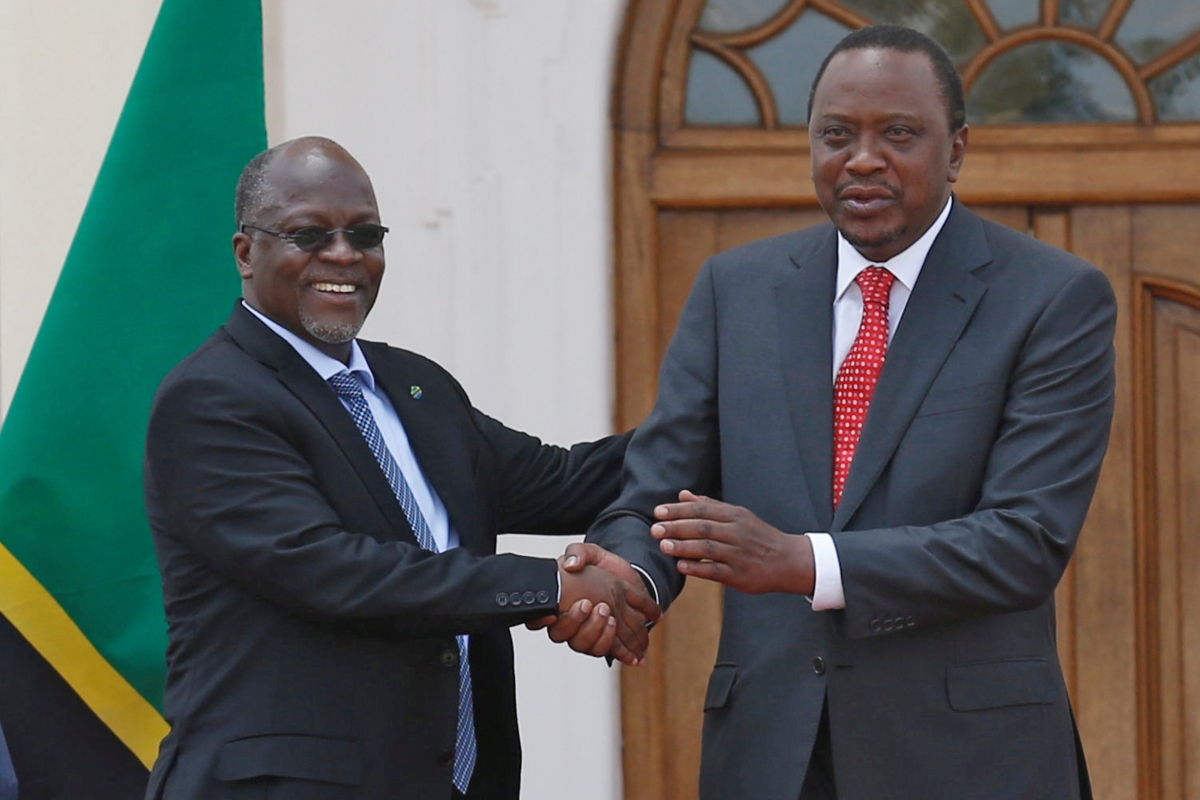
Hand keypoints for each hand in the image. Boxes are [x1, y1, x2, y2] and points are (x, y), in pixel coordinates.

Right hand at [540, 550, 659, 664]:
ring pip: (586, 646)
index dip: (541, 620)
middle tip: (599, 607)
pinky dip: (621, 652)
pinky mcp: (607, 639)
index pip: (543, 617)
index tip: (552, 614)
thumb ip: (578, 552)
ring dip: (600, 635)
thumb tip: (570, 564)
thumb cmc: (604, 567)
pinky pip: (608, 651)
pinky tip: (631, 650)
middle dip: (581, 624)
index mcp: (563, 601)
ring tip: (611, 620)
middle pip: (567, 635)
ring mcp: (590, 632)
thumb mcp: (591, 553)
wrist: (628, 575)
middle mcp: (573, 622)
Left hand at [652, 490, 814, 594]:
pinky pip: (715, 570)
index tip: (658, 512)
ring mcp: (738, 554)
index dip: (678, 511)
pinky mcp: (739, 575)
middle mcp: (736, 533)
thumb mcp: (737, 516)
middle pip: (702, 528)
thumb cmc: (757, 536)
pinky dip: (698, 568)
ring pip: (707, 548)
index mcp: (734, 515)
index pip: (702, 510)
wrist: (787, 560)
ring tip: (663, 546)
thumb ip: (708, 506)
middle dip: (676, 527)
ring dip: (683, 547)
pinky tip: (681, 566)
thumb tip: (683, 494)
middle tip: (655, 529)